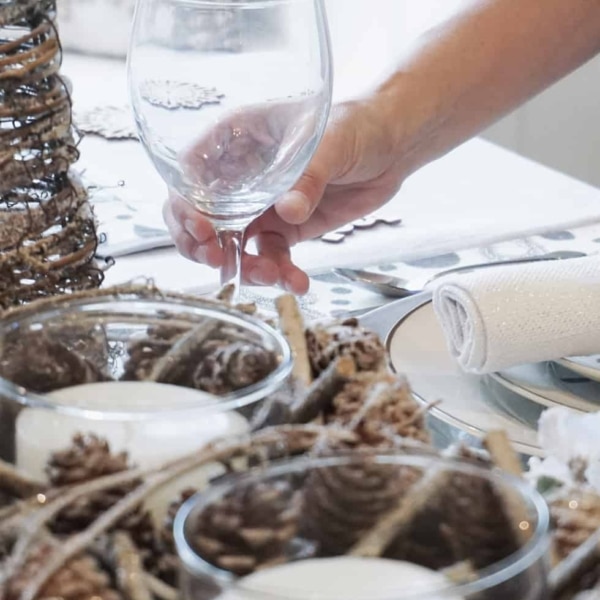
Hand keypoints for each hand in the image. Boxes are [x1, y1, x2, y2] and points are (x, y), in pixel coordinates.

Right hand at [164, 97, 406, 293]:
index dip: (186, 205)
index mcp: (237, 142)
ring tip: (270, 277)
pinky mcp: (287, 228)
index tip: (203, 230)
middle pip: (203, 216)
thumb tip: (288, 211)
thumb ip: (307, 176)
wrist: (391, 148)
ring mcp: (263, 205)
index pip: (192, 175)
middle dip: (205, 245)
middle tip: (221, 262)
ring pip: (235, 244)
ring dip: (245, 267)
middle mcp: (242, 177)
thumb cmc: (356, 124)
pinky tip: (297, 283)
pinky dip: (281, 273)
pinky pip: (273, 256)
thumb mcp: (330, 142)